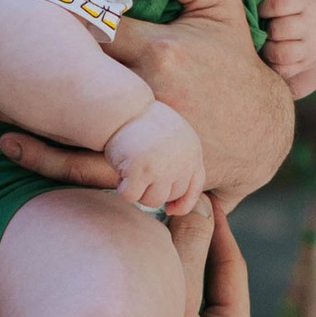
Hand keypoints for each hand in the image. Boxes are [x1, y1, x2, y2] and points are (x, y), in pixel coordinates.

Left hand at [0, 0, 293, 201]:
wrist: (263, 135)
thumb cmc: (236, 62)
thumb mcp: (220, 5)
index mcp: (159, 52)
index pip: (91, 26)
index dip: (57, 13)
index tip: (29, 1)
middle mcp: (145, 97)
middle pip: (71, 76)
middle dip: (30, 63)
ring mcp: (140, 139)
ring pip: (68, 129)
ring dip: (24, 118)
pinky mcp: (137, 170)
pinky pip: (81, 168)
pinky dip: (45, 158)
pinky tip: (14, 145)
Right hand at [105, 99, 206, 215]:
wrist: (122, 108)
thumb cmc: (142, 123)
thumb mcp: (172, 138)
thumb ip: (179, 163)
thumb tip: (175, 206)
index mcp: (192, 151)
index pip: (194, 187)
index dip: (183, 202)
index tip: (171, 209)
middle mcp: (182, 161)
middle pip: (171, 196)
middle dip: (153, 190)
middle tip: (139, 174)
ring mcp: (161, 167)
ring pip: (151, 200)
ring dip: (138, 191)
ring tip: (130, 170)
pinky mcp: (139, 171)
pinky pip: (131, 196)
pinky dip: (123, 188)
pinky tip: (120, 171)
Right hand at [142, 200, 250, 316]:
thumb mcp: (167, 292)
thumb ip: (188, 247)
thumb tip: (203, 205)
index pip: (231, 269)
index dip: (216, 226)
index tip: (203, 195)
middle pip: (211, 294)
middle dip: (195, 253)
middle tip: (181, 211)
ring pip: (186, 316)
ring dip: (173, 281)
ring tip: (156, 243)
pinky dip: (156, 309)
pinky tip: (133, 288)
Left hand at [263, 0, 315, 94]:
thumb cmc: (299, 0)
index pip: (281, 3)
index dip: (265, 7)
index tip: (261, 10)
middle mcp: (311, 24)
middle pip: (279, 29)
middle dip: (265, 29)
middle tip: (261, 27)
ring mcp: (310, 46)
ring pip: (282, 53)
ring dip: (267, 48)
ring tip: (265, 41)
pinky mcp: (306, 63)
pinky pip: (284, 70)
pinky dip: (272, 65)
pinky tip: (269, 55)